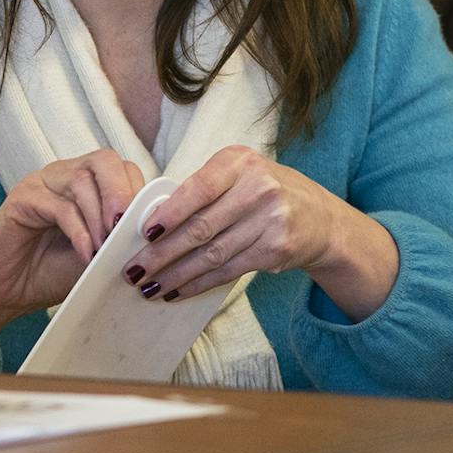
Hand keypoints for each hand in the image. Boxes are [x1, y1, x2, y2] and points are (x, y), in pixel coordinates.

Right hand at [0, 149, 143, 351]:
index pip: (123, 169)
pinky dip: (79, 232)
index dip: (139, 195)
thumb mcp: (99, 255)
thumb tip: (154, 233)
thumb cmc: (53, 273)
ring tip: (105, 250)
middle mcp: (64, 175)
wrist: (8, 292)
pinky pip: (59, 206)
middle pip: (104, 160)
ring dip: (101, 218)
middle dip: (123, 194)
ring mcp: (41, 183)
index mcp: (86, 184)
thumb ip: (121, 239)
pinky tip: (85, 254)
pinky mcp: (22, 198)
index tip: (147, 231)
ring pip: (82, 180)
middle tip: (128, 229)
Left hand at [123, 145, 392, 317]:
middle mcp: (258, 189)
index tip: (143, 233)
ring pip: (212, 254)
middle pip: (201, 228)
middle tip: (133, 270)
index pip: (199, 189)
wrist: (320, 216)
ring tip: (148, 286)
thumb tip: (148, 221)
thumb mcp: (235, 174)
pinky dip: (199, 283)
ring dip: (176, 274)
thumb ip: (200, 190)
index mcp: (239, 162)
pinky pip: (228, 271)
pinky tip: (178, 290)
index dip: (170, 213)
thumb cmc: (260, 191)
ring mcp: (271, 221)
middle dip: (162, 253)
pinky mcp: (276, 250)